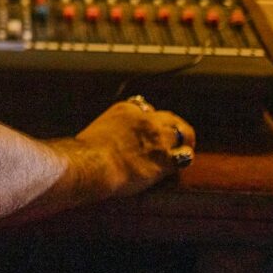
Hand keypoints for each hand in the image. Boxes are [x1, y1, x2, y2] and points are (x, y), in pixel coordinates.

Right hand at [75, 95, 195, 197]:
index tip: (148, 127)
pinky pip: (185, 156)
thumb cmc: (86, 152)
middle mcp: (146, 119)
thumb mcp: (95, 130)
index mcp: (125, 109)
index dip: (149, 119)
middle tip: (177, 133)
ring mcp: (158, 138)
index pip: (145, 108)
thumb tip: (108, 141)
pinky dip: (184, 158)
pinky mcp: (165, 159)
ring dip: (184, 140)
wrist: (93, 164)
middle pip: (169, 117)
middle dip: (173, 125)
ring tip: (186, 147)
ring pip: (182, 132)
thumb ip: (108, 131)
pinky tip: (182, 162)